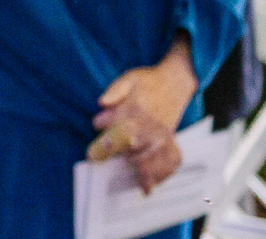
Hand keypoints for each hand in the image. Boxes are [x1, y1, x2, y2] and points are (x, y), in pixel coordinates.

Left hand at [89, 39, 196, 191]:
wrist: (175, 82)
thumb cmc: (147, 81)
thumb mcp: (128, 78)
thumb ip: (114, 91)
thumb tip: (100, 103)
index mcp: (136, 110)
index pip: (116, 130)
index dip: (101, 141)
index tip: (91, 152)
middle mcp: (149, 126)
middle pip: (128, 146)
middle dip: (109, 153)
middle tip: (95, 158)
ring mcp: (161, 136)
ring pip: (147, 159)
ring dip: (135, 170)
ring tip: (124, 177)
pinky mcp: (170, 142)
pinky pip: (167, 163)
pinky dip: (159, 176)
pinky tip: (148, 186)